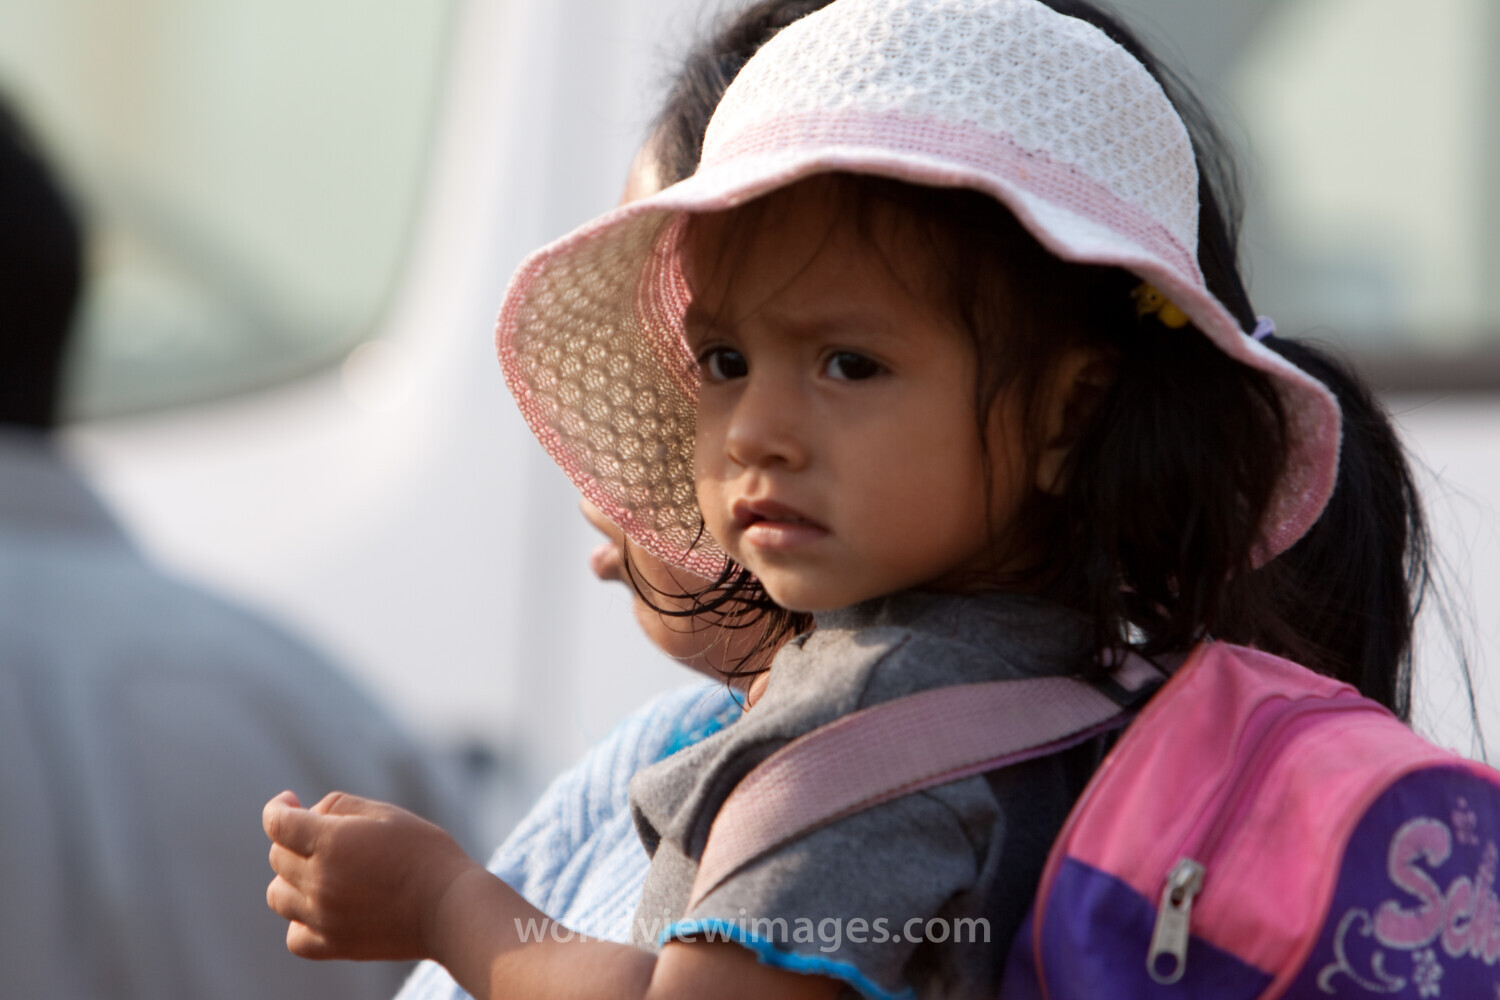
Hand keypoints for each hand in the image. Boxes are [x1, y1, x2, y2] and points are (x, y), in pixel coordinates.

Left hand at [263, 790, 478, 960]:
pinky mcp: (334, 946)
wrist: (452, 907)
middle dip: (293, 840)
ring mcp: (323, 917)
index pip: (278, 824)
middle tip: (325, 836)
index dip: (277, 808)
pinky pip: (295, 936)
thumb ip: (340, 806)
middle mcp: (319, 881)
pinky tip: (320, 908)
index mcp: (331, 842)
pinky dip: (299, 921)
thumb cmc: (425, 853)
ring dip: (291, 879)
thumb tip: (309, 814)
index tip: (288, 802)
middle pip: (278, 857)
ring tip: (321, 872)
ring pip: (278, 896)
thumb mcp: (386, 813)